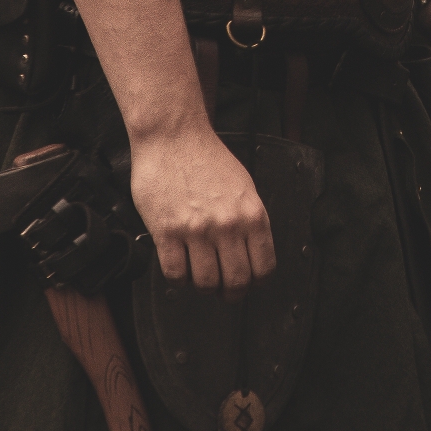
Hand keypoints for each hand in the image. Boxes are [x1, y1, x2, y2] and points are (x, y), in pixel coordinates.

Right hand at [128, 121, 276, 297]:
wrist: (173, 137)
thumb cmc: (207, 159)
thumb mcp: (244, 187)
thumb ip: (250, 221)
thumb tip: (252, 254)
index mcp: (252, 214)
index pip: (264, 267)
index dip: (256, 283)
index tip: (248, 284)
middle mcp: (227, 224)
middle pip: (236, 281)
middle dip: (231, 293)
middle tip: (223, 290)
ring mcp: (196, 229)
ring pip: (205, 283)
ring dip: (203, 285)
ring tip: (199, 273)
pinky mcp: (167, 231)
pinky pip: (176, 273)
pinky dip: (179, 277)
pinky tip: (180, 264)